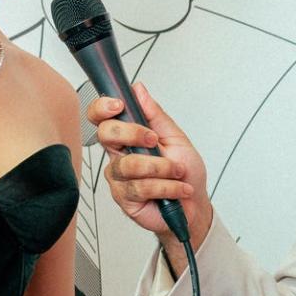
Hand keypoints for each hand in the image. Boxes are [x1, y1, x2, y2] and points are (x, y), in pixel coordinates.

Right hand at [86, 83, 212, 261]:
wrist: (194, 205)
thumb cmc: (185, 173)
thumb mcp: (176, 138)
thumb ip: (156, 115)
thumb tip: (139, 90)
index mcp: (127, 137)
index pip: (101, 117)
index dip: (102, 107)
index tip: (119, 105)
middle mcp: (119, 156)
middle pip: (106, 134)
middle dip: (134, 133)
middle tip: (155, 141)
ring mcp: (119, 178)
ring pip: (129, 164)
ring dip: (161, 167)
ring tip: (178, 172)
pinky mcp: (125, 198)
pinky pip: (140, 187)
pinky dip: (166, 186)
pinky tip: (178, 188)